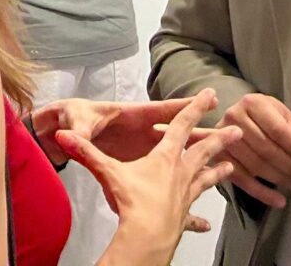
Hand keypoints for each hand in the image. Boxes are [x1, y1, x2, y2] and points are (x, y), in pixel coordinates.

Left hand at [31, 95, 216, 166]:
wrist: (59, 132)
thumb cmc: (70, 118)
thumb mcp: (75, 120)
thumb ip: (79, 130)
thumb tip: (72, 133)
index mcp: (132, 116)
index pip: (162, 110)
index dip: (184, 105)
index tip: (207, 99)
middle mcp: (141, 133)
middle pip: (177, 133)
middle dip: (202, 132)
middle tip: (230, 131)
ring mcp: (141, 150)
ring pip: (176, 153)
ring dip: (198, 156)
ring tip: (226, 162)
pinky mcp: (135, 167)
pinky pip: (161, 173)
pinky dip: (177, 181)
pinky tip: (194, 192)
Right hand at [56, 91, 236, 265]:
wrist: (147, 238)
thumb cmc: (133, 203)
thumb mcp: (107, 171)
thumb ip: (86, 151)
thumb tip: (64, 135)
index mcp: (165, 156)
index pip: (182, 125)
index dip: (196, 108)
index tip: (210, 96)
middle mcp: (180, 173)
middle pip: (204, 150)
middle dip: (220, 138)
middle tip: (236, 130)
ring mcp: (185, 195)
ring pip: (206, 178)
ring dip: (219, 171)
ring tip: (231, 167)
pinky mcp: (182, 215)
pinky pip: (193, 213)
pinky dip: (199, 217)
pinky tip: (206, 224)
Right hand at [218, 93, 290, 207]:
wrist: (237, 123)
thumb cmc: (265, 119)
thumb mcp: (283, 118)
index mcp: (252, 103)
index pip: (278, 130)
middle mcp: (234, 116)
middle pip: (266, 149)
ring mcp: (222, 138)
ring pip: (255, 165)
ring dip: (282, 180)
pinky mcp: (218, 157)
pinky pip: (241, 179)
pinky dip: (262, 192)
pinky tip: (279, 201)